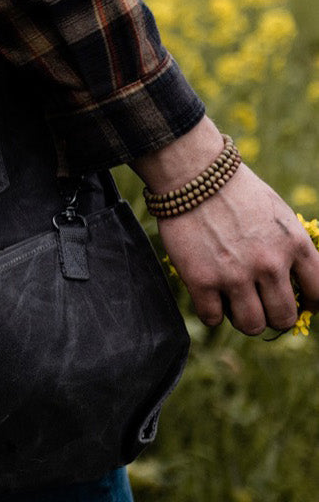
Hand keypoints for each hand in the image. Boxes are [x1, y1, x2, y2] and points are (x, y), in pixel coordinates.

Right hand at [134, 119, 318, 333]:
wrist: (194, 175)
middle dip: (274, 316)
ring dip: (245, 320)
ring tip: (234, 306)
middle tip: (260, 306)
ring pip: (251, 325)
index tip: (299, 303)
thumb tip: (290, 279)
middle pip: (283, 317)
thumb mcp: (279, 214)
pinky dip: (212, 314)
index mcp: (295, 246)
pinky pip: (213, 318)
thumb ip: (289, 247)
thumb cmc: (236, 191)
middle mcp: (270, 264)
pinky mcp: (201, 280)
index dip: (309, 303)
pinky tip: (209, 299)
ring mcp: (235, 275)